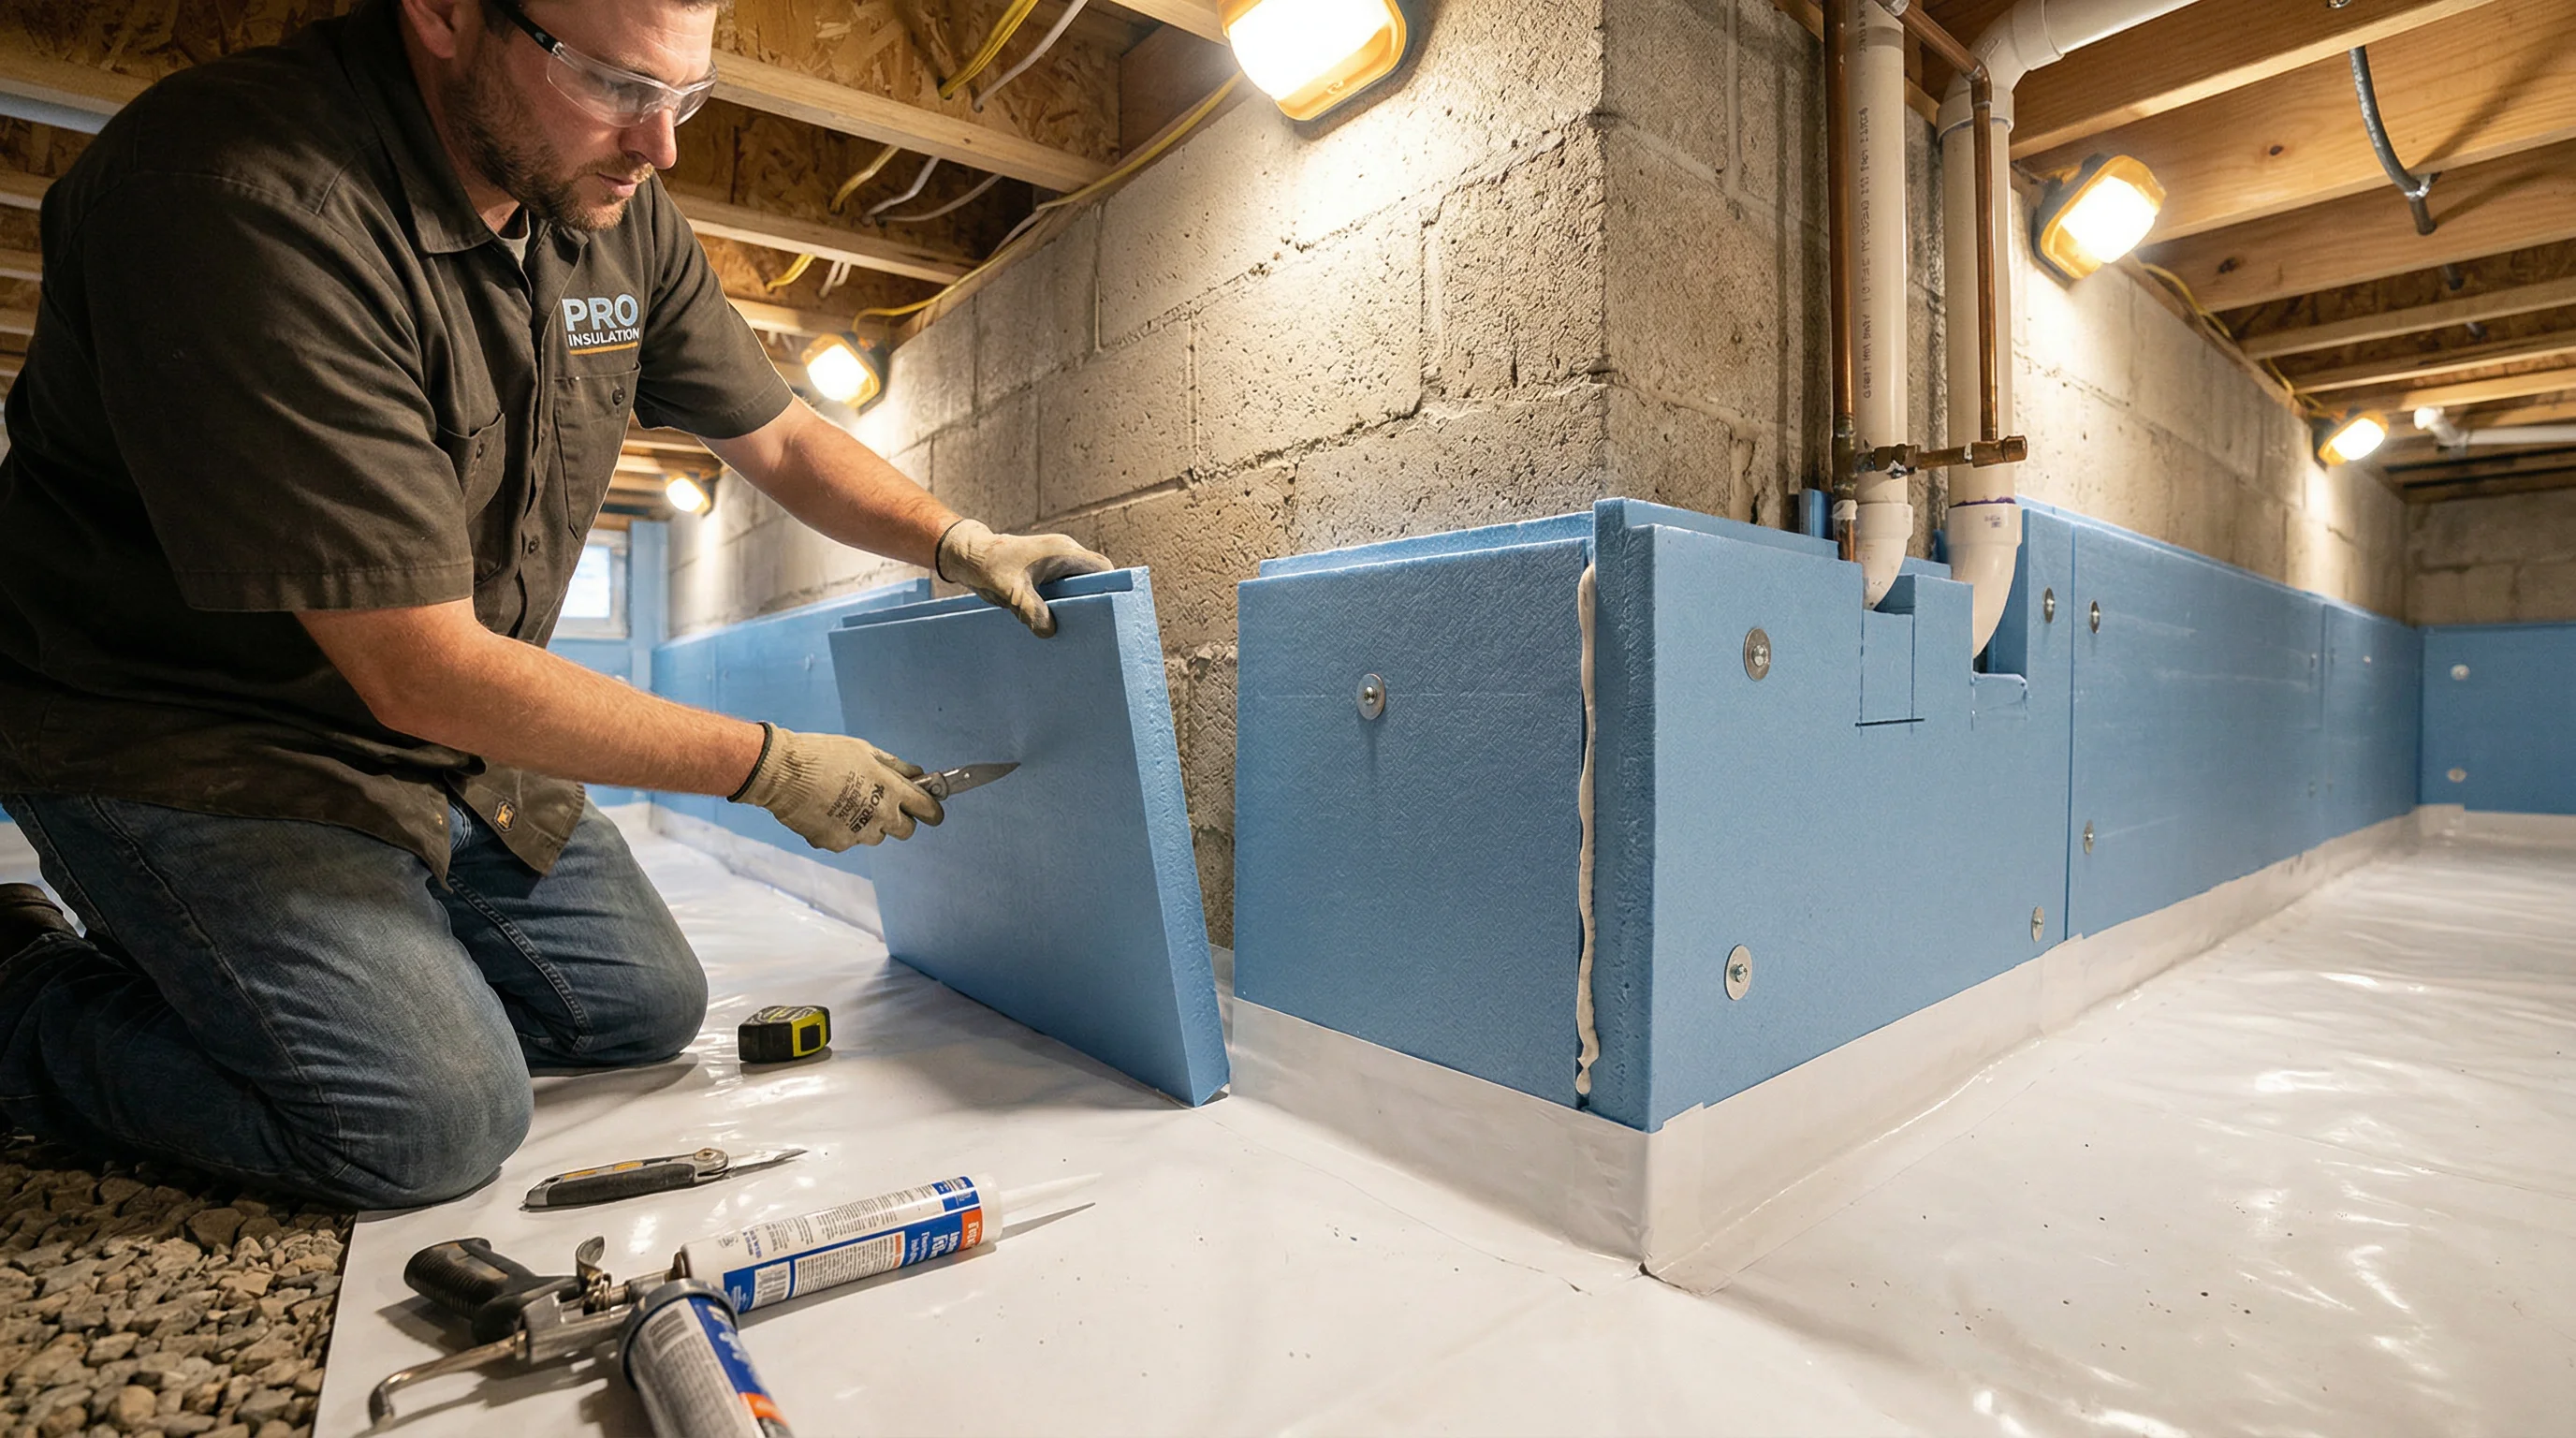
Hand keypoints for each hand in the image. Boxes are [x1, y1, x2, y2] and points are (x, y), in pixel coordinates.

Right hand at [729, 724, 941, 851]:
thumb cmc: (824, 755)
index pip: (928, 810)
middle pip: (906, 830)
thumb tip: (916, 774)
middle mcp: (880, 816)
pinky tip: (826, 810)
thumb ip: (895, 766)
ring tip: (846, 803)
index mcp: (892, 790)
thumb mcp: (865, 750)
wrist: (782, 773)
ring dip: (869, 824)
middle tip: (884, 805)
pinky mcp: (836, 843)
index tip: (931, 811)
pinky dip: (841, 829)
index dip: (932, 811)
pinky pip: (848, 840)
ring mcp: (858, 833)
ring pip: (875, 836)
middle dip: (900, 820)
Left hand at [935, 519, 1113, 637]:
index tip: (1110, 611)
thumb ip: (1032, 612)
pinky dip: (1061, 604)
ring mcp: (1054, 562)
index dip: (1110, 587)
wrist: (968, 556)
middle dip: (1094, 601)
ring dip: (1076, 604)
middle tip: (1092, 626)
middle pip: (1092, 578)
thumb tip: (1050, 632)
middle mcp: (1064, 554)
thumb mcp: (1012, 593)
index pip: (1101, 568)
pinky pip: (1062, 588)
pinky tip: (1055, 622)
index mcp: (1063, 552)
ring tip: (1075, 628)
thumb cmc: (990, 566)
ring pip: (1077, 585)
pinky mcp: (1043, 572)